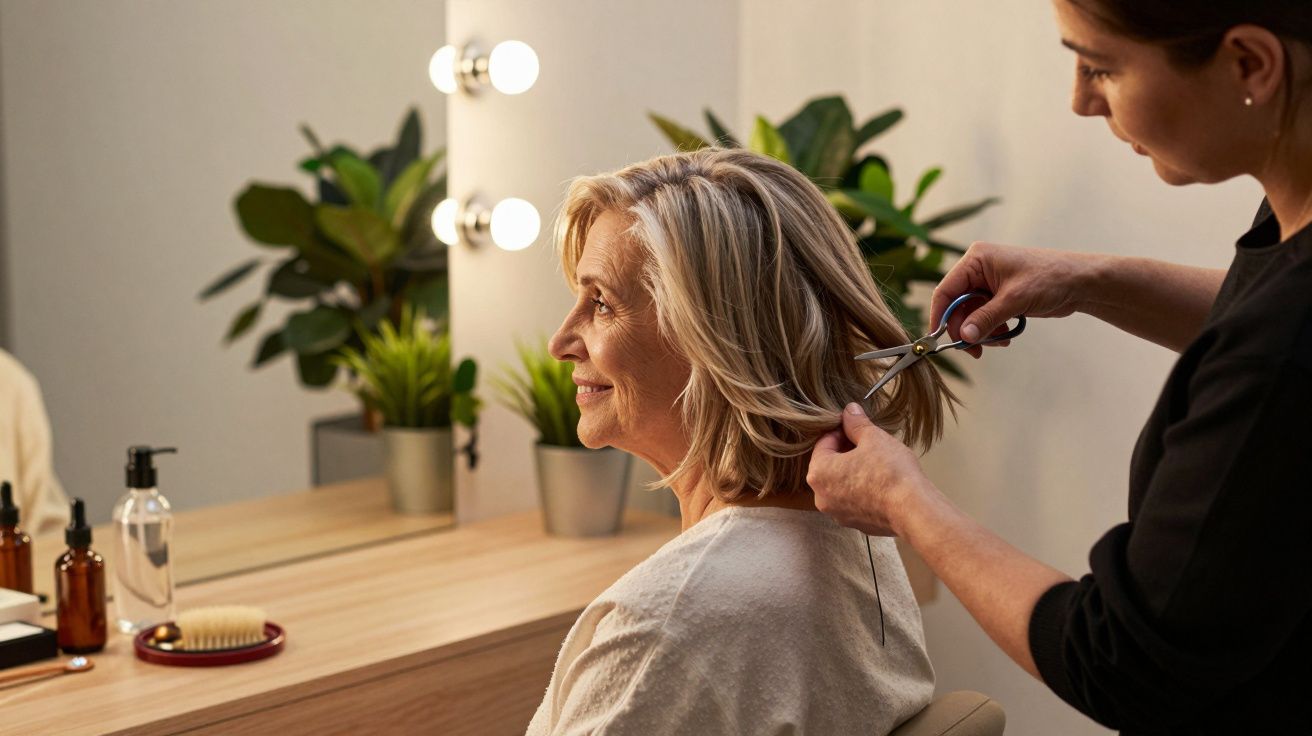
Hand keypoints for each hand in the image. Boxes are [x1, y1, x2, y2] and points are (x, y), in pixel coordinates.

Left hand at [807, 403, 933, 536]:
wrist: (913, 510)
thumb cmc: (890, 472)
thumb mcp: (873, 438)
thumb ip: (857, 423)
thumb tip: (849, 410)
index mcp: (818, 473)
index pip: (823, 443)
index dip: (841, 431)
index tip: (856, 427)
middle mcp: (821, 497)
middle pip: (830, 465)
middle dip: (847, 451)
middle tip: (868, 442)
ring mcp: (838, 513)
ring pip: (842, 484)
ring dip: (855, 471)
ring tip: (877, 462)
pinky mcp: (855, 524)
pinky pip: (854, 500)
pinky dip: (863, 490)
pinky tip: (882, 482)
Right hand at [931, 242, 1094, 357]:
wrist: (1080, 282)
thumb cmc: (1050, 278)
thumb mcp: (1014, 299)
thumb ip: (986, 318)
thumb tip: (964, 337)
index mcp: (976, 260)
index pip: (946, 290)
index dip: (941, 316)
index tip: (940, 339)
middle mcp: (978, 270)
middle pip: (957, 306)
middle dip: (966, 329)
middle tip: (974, 349)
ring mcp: (989, 284)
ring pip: (970, 315)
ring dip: (981, 332)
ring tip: (999, 341)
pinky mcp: (999, 296)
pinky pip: (984, 318)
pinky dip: (991, 330)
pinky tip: (1005, 337)